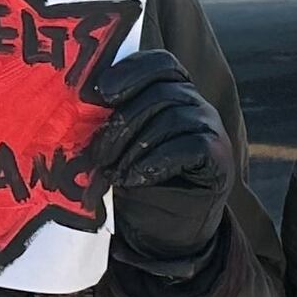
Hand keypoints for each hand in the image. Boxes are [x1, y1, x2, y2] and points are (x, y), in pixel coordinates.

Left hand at [82, 49, 234, 275]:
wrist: (165, 232)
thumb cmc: (136, 182)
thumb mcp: (119, 145)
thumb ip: (111, 120)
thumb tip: (76, 104)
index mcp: (172, 91)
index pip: (159, 64)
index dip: (130, 71)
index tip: (99, 92)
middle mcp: (196, 104)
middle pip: (160, 92)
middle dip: (121, 123)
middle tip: (97, 155)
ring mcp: (211, 128)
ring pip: (172, 118)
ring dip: (134, 148)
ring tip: (112, 174)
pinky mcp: (219, 157)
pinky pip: (189, 146)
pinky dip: (155, 162)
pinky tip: (134, 179)